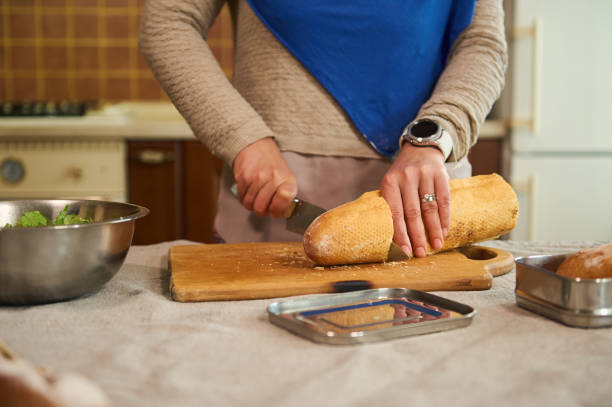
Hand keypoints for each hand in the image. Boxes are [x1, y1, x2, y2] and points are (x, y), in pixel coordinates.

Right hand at [233, 137, 297, 217]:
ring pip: (249, 204)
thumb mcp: (285, 177)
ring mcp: (257, 178)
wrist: (256, 145)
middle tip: (262, 206)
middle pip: (261, 208)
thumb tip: (278, 214)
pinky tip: (248, 192)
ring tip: (255, 197)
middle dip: (261, 211)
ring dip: (251, 204)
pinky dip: (243, 198)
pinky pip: (241, 198)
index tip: (275, 211)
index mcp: (287, 180)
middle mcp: (273, 179)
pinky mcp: (243, 177)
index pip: (283, 202)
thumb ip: (284, 196)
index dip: (277, 211)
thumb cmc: (272, 165)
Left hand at [380, 143, 449, 257]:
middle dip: (417, 236)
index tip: (405, 251)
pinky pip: (444, 200)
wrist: (420, 149)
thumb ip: (392, 206)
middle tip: (421, 253)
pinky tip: (444, 230)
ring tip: (436, 245)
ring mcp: (424, 175)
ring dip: (433, 230)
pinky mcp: (440, 174)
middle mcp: (406, 178)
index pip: (394, 213)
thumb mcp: (392, 184)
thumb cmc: (402, 175)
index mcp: (389, 183)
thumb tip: (395, 239)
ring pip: (429, 208)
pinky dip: (445, 218)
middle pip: (412, 213)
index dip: (400, 234)